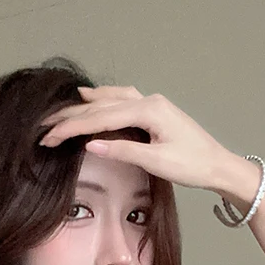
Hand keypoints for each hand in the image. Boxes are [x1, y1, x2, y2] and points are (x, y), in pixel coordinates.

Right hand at [38, 85, 231, 191]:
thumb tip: (90, 144)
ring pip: (111, 98)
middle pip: (101, 105)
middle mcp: (149, 101)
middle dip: (71, 116)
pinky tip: (95, 99)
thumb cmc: (193, 165)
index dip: (72, 128)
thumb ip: (123, 150)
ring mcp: (152, 104)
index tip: (49, 137)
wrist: (219, 166)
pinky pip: (122, 100)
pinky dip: (104, 100)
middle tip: (45, 126)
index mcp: (149, 110)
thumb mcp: (157, 162)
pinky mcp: (155, 111)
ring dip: (85, 104)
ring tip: (64, 108)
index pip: (100, 118)